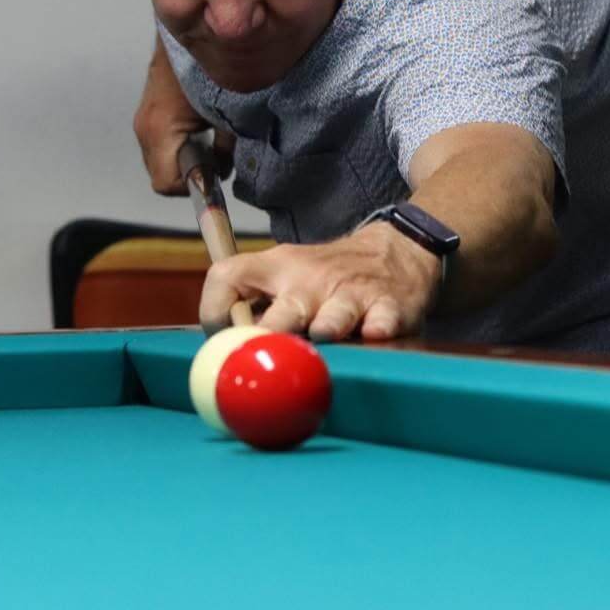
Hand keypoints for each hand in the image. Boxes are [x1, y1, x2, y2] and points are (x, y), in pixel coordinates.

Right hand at [134, 36, 234, 194]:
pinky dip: (182, 144)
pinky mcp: (150, 110)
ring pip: (162, 159)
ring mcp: (145, 119)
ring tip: (213, 139)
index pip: (167, 183)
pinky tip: (203, 126)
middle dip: (192, 172)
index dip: (195, 184)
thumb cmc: (209, 63)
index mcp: (160, 129)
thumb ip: (227, 146)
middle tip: (219, 157)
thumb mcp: (227, 110)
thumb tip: (230, 168)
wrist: (188, 21)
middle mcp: (145, 127)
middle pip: (163, 174)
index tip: (216, 172)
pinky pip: (162, 142)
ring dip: (188, 157)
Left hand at [200, 223, 442, 340]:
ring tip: (321, 337)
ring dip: (326, 328)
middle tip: (265, 359)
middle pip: (285, 307)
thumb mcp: (285, 275)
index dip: (215, 310)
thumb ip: (256, 308)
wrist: (393, 250)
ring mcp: (350, 291)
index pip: (228, 276)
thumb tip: (220, 353)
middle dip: (274, 335)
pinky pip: (381, 320)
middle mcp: (310, 278)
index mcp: (276, 267)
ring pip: (334, 314)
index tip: (222, 339)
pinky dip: (377, 330)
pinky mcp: (387, 305)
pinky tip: (373, 335)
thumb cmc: (324, 276)